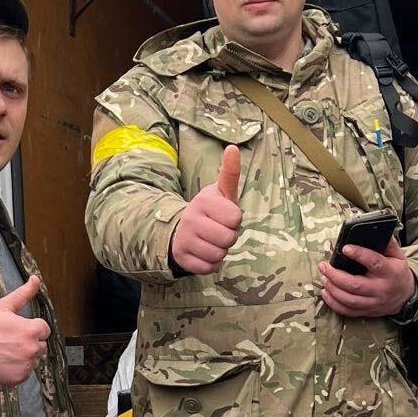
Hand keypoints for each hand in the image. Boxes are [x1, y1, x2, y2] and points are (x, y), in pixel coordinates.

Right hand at [0, 274, 49, 385]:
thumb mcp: (3, 307)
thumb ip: (23, 293)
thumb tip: (35, 279)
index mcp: (32, 330)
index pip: (44, 329)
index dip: (32, 328)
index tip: (20, 329)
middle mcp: (33, 348)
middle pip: (41, 345)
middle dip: (30, 342)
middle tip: (12, 341)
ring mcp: (27, 364)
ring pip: (34, 359)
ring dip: (25, 356)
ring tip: (8, 352)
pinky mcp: (21, 377)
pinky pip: (26, 372)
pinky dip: (19, 368)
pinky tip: (6, 362)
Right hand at [169, 146, 242, 274]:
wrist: (183, 230)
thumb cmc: (211, 211)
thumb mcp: (221, 193)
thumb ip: (229, 173)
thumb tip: (233, 148)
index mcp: (203, 200)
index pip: (236, 219)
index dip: (234, 220)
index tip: (225, 216)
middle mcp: (191, 218)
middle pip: (228, 239)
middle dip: (229, 238)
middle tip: (218, 230)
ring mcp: (184, 239)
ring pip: (219, 255)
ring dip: (220, 251)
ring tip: (211, 241)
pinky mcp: (181, 258)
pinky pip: (208, 268)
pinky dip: (210, 264)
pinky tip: (203, 252)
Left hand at [318, 237, 417, 317]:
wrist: (405, 296)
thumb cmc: (397, 272)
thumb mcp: (397, 256)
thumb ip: (387, 243)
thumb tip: (373, 229)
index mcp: (390, 272)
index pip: (374, 263)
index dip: (359, 255)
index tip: (345, 248)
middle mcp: (381, 289)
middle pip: (355, 285)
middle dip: (335, 275)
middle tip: (324, 266)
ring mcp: (373, 303)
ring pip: (349, 299)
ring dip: (332, 289)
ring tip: (323, 277)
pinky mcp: (366, 311)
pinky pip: (347, 311)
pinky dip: (333, 303)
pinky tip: (325, 292)